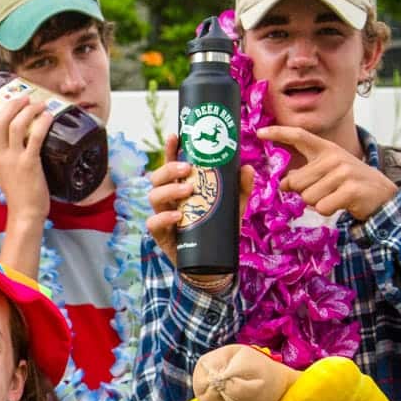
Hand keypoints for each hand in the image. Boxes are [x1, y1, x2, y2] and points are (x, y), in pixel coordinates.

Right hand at [0, 94, 52, 223]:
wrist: (25, 214)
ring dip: (28, 110)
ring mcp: (14, 160)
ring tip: (39, 105)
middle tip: (24, 98)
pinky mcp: (29, 164)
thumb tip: (21, 143)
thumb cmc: (20, 195)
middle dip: (12, 104)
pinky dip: (42, 123)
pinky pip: (35, 137)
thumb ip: (8, 158)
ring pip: (15, 125)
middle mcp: (1, 156)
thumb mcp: (7, 174)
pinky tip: (48, 117)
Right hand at [145, 134, 252, 289]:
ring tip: (187, 190)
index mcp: (182, 188)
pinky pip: (153, 223)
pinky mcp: (162, 236)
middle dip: (169, 169)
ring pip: (153, 196)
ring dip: (169, 190)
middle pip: (157, 178)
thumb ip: (241, 188)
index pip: (172, 165)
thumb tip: (247, 167)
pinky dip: (164, 218)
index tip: (176, 136)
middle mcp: (169, 200)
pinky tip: (178, 216)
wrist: (212, 265)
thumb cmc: (219, 230)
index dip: (171, 150)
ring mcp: (163, 217)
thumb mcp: (233, 207)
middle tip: (188, 169)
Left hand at [259, 125, 397, 220]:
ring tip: (335, 196)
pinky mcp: (351, 189)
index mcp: (326, 149)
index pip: (300, 136)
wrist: (382, 195)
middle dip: (305, 192)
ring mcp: (343, 172)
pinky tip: (341, 203)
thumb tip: (283, 185)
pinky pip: (322, 207)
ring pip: (308, 197)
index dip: (279, 133)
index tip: (259, 133)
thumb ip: (305, 175)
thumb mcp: (327, 173)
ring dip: (318, 203)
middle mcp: (334, 157)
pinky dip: (328, 210)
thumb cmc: (349, 184)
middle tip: (325, 191)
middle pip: (297, 182)